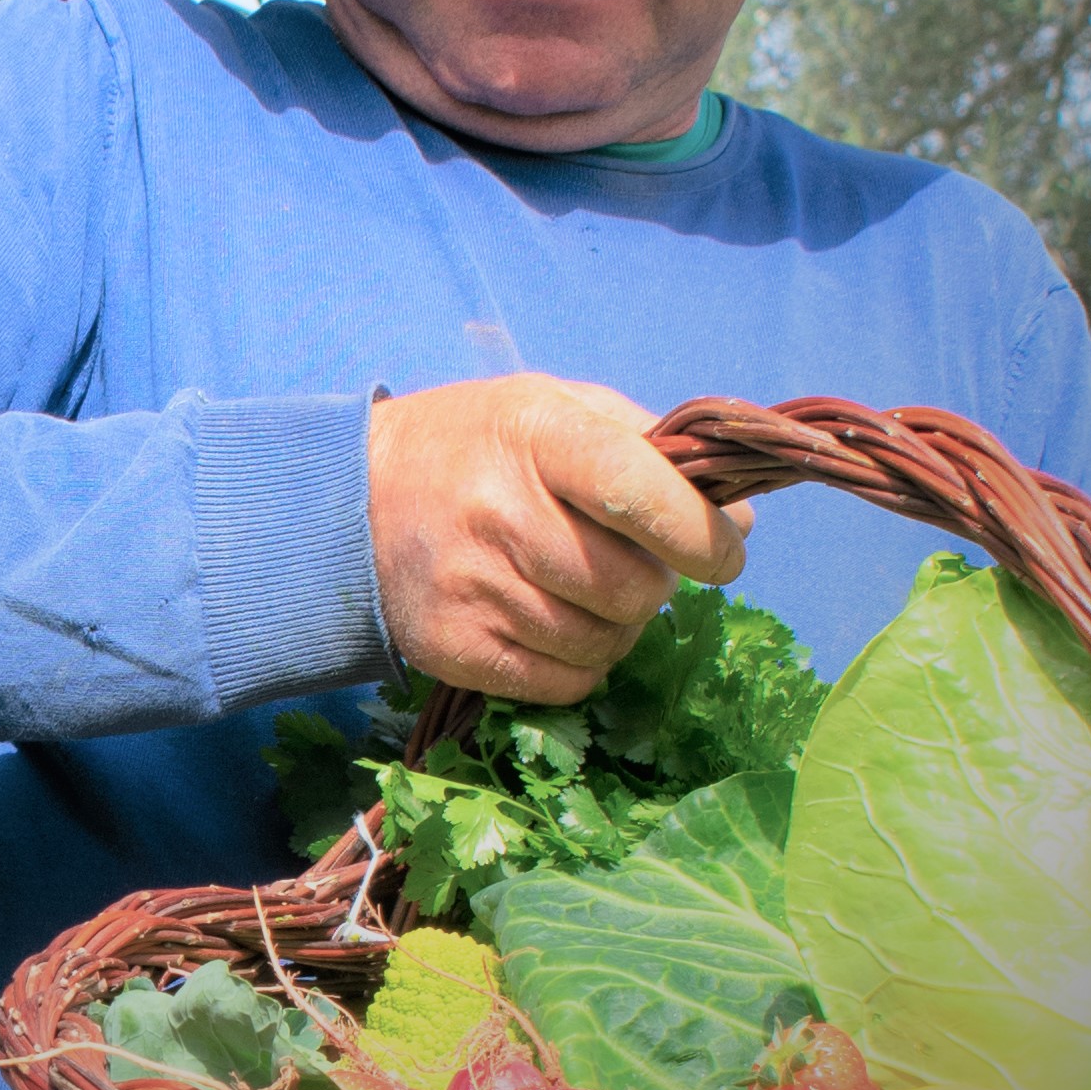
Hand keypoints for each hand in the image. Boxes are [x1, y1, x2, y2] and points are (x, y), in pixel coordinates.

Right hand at [367, 373, 749, 702]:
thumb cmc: (478, 445)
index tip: (723, 553)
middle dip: (655, 582)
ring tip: (584, 585)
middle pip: (633, 586)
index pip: (639, 491)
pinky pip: (566, 683)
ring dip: (617, 623)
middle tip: (629, 559)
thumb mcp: (553, 406)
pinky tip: (553, 619)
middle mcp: (500, 512)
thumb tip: (739, 522)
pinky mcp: (456, 647)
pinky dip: (580, 661)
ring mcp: (474, 586)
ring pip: (606, 642)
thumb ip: (649, 448)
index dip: (697, 532)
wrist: (352, 497)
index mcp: (534, 435)